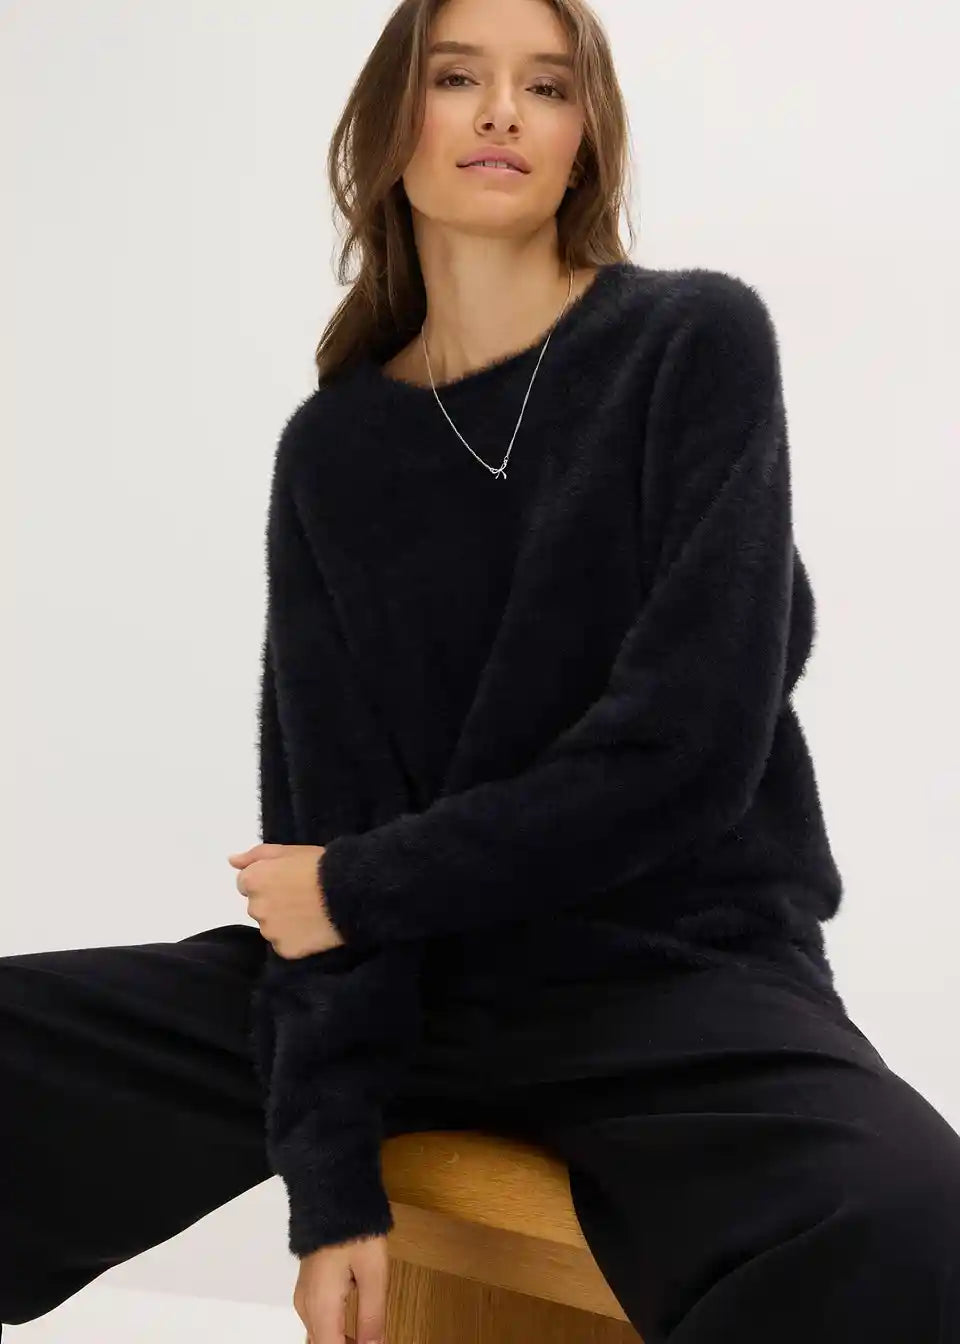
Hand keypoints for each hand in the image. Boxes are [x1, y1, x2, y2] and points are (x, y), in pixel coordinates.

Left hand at [227, 843, 345, 958]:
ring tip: (310, 912)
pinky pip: (285, 944)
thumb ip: (254, 855)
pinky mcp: (285, 949)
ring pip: (270, 927)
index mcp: (253, 880)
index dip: (269, 880)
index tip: (288, 880)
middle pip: (258, 906)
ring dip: (283, 921)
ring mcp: (269, 931)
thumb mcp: (287, 850)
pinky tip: (312, 928)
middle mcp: (255, 907)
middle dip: (273, 902)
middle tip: (301, 896)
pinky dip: (295, 938)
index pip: (246, 884)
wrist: (349, 891)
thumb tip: (231, 861)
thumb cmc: (319, 865)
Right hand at [295, 1233, 389, 1343]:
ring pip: (318, 1336)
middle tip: (371, 1342)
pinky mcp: (307, 1287)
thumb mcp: (374, 1273)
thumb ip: (373, 1316)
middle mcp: (306, 1306)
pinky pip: (316, 1321)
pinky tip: (351, 1331)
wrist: (331, 1195)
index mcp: (321, 1306)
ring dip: (339, 1342)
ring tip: (365, 1341)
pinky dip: (332, 1332)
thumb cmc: (354, 1230)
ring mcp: (303, 1296)